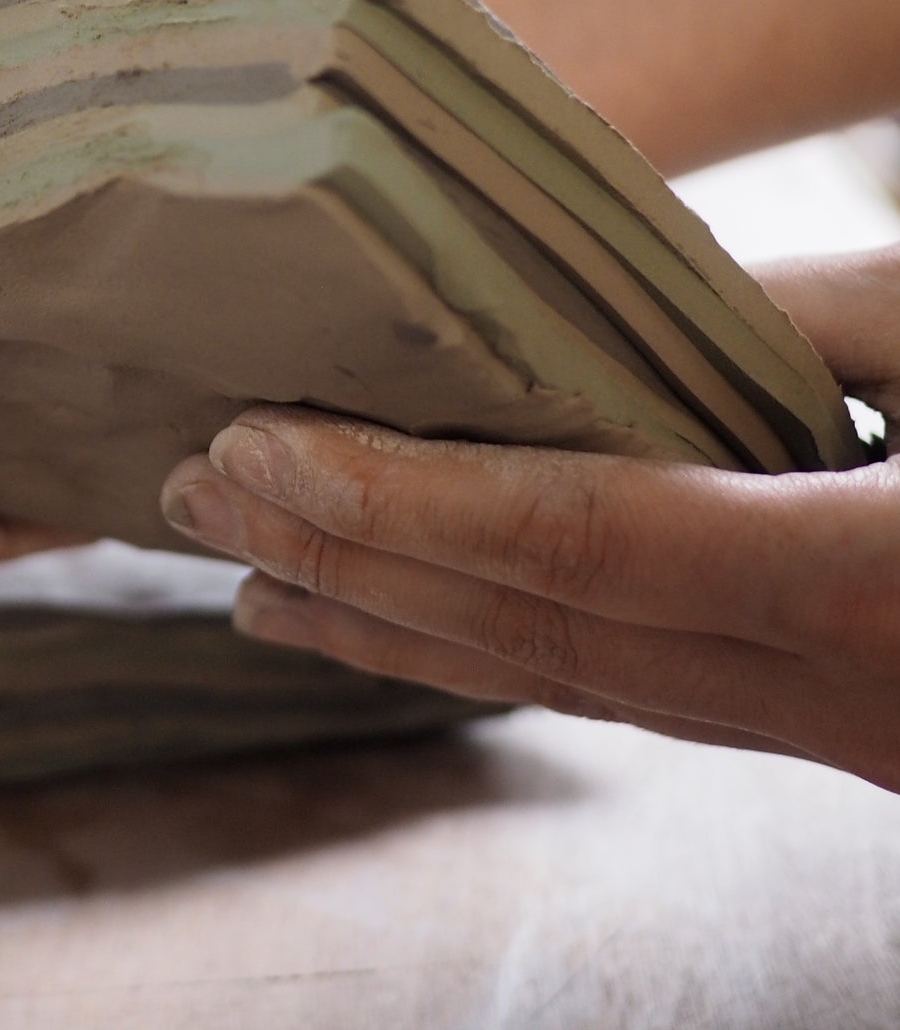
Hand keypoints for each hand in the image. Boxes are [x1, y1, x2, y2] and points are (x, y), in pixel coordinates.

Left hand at [159, 245, 899, 792]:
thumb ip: (809, 314)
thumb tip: (614, 295)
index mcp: (853, 581)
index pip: (571, 544)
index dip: (398, 501)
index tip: (254, 452)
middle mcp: (824, 693)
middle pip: (532, 631)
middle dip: (347, 564)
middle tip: (196, 498)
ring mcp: (832, 734)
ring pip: (571, 688)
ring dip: (400, 634)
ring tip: (258, 590)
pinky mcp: (837, 729)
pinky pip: (633, 700)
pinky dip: (506, 660)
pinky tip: (427, 633)